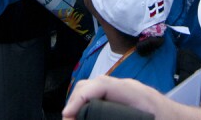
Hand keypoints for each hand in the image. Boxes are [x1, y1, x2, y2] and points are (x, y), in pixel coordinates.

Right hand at [62, 76, 195, 119]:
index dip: (79, 98)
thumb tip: (100, 118)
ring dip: (80, 101)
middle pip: (92, 84)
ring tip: (72, 118)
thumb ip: (119, 116)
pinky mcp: (125, 97)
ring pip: (95, 88)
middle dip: (75, 101)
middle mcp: (127, 87)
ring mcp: (126, 90)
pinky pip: (101, 94)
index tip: (68, 115)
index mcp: (133, 92)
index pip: (99, 86)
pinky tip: (85, 114)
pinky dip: (89, 102)